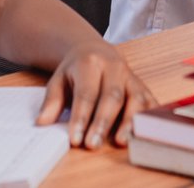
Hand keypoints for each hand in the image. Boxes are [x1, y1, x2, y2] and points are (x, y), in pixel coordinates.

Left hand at [37, 39, 155, 148]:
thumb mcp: (58, 79)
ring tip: (121, 142)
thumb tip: (43, 122)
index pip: (86, 93)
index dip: (81, 117)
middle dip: (103, 122)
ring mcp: (131, 76)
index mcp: (90, 62)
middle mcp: (114, 67)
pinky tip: (142, 135)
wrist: (94, 49)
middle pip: (112, 96)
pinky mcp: (143, 86)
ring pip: (136, 98)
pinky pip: (150, 102)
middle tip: (93, 144)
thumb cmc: (76, 70)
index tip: (75, 139)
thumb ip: (52, 101)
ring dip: (130, 122)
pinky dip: (148, 119)